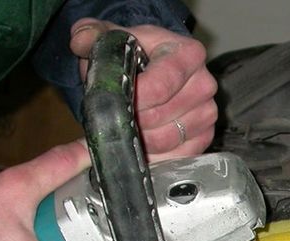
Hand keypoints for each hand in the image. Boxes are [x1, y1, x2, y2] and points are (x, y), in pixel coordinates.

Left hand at [69, 19, 217, 161]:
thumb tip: (81, 41)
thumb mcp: (112, 39)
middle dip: (130, 120)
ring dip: (138, 139)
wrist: (151, 69)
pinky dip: (153, 154)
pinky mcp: (205, 136)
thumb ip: (92, 35)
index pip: (160, 86)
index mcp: (189, 54)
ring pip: (166, 140)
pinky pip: (176, 155)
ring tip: (125, 126)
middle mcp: (205, 84)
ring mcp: (208, 112)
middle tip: (112, 115)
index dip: (131, 100)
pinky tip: (140, 141)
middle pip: (161, 115)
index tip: (111, 101)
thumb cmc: (133, 54)